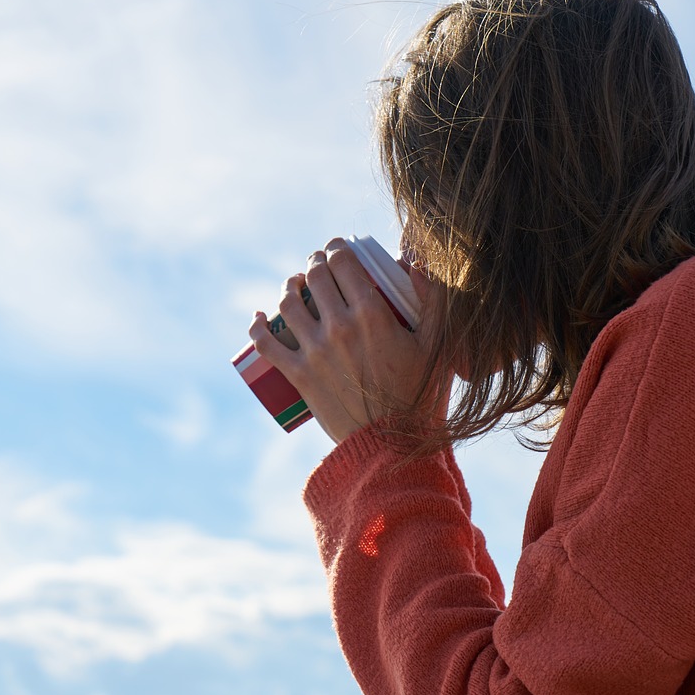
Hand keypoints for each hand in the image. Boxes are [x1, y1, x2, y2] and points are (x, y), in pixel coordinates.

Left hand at [247, 237, 449, 444]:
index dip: (337, 248)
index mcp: (373, 314)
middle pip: (315, 277)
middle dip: (315, 262)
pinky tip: (258, 317)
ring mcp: (315, 352)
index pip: (343, 262)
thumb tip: (416, 264)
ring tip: (296, 285)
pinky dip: (257, 326)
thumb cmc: (420, 396)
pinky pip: (266, 344)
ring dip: (289, 287)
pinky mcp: (298, 376)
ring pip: (288, 303)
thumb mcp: (437, 345)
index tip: (339, 250)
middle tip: (319, 266)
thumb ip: (435, 301)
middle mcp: (339, 327)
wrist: (393, 446)